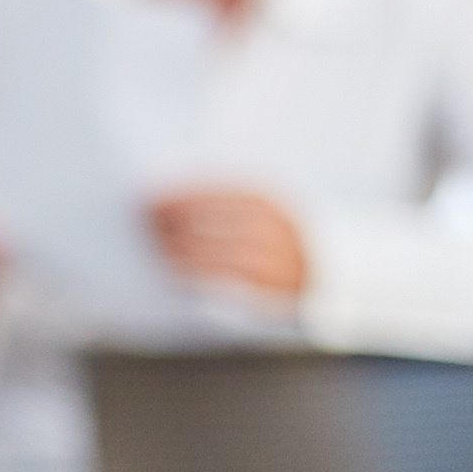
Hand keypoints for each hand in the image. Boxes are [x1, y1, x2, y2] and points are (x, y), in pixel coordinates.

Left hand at [148, 187, 310, 302]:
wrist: (328, 268)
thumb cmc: (280, 234)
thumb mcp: (262, 208)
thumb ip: (223, 200)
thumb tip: (166, 197)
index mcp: (260, 197)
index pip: (201, 192)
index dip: (169, 197)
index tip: (144, 200)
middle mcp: (263, 221)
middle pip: (196, 218)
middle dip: (164, 223)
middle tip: (144, 227)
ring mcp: (263, 251)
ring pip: (199, 248)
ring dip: (170, 249)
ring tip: (156, 249)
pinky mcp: (260, 279)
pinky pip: (212, 274)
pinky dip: (188, 272)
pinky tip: (175, 270)